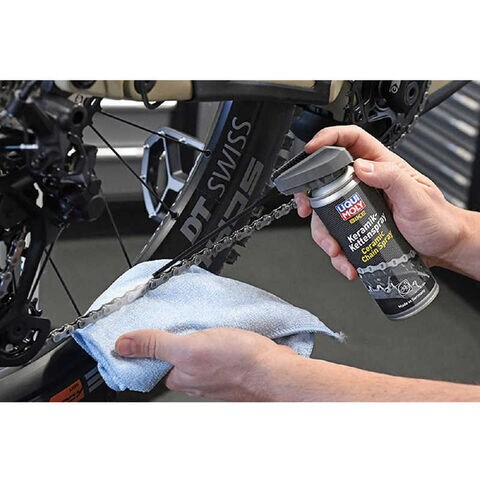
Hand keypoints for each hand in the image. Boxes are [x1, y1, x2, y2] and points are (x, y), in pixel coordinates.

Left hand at [115, 327, 298, 400]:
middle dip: (173, 334)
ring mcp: (213, 370)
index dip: (146, 342)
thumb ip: (155, 345)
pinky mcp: (229, 361)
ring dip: (194, 333)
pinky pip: (212, 346)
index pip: (152, 360)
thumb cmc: (238, 363)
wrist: (275, 368)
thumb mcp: (189, 348)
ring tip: (198, 318)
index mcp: (180, 376)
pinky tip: (217, 325)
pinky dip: (211, 335)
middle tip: (177, 315)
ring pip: (194, 349)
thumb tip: (122, 345)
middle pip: (173, 353)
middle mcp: (194, 377)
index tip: (146, 324)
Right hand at [295, 125, 464, 279]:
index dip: (327, 138)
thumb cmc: (436, 219)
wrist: (442, 248)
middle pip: (325, 180)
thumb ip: (391, 177)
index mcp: (380, 165)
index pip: (349, 140)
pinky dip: (335, 252)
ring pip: (325, 213)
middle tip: (307, 210)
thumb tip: (361, 167)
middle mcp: (364, 183)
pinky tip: (346, 261)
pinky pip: (336, 236)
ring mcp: (357, 206)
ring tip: (336, 250)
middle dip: (310, 196)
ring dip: (323, 234)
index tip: (311, 150)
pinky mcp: (356, 227)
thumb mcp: (416, 196)